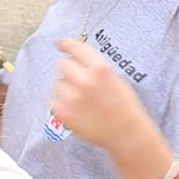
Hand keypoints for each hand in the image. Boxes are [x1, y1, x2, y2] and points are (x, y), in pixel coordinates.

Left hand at [45, 37, 148, 154]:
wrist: (126, 134)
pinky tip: (75, 109)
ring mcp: (72, 98)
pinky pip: (52, 100)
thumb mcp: (115, 78)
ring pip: (57, 83)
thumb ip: (95, 67)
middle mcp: (85, 81)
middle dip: (69, 70)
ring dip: (65, 88)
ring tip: (80, 99)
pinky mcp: (64, 113)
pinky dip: (60, 103)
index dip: (66, 44)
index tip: (61, 44)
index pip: (76, 48)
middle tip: (79, 81)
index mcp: (100, 69)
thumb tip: (75, 58)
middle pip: (63, 64)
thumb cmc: (124, 106)